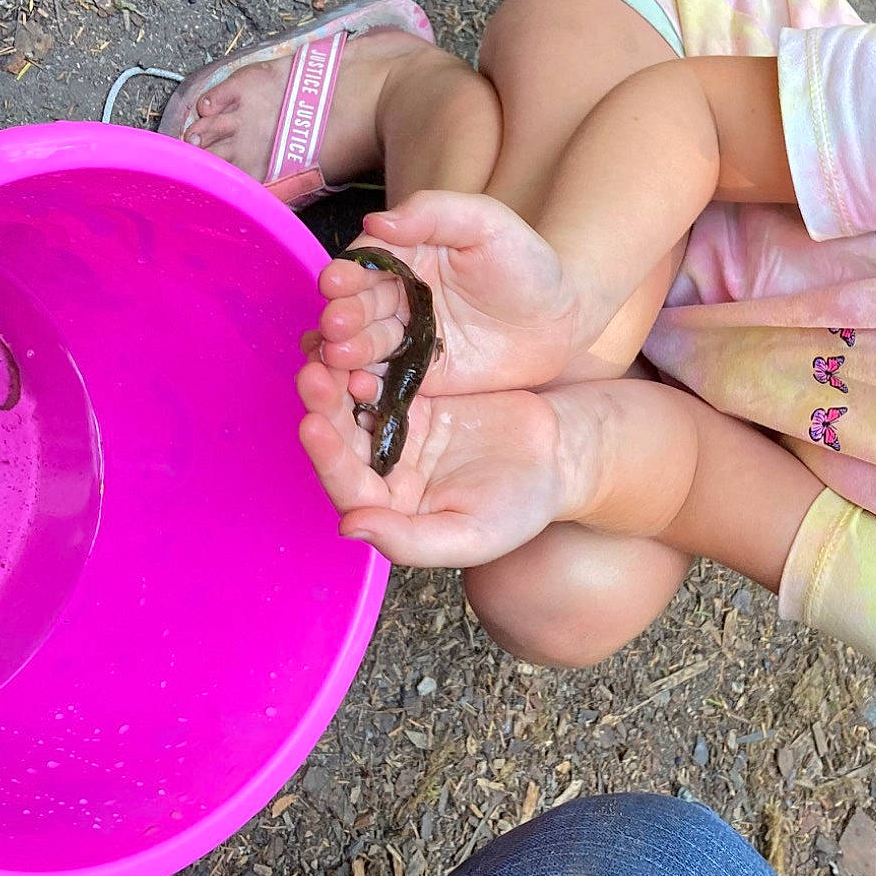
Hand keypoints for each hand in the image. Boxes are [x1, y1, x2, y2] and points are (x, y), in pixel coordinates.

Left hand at [296, 358, 576, 566]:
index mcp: (390, 508)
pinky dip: (370, 355)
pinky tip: (360, 334)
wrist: (563, 454)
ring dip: (339, 377)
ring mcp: (398, 428)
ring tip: (329, 348)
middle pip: (343, 439)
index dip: (328, 458)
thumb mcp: (472, 535)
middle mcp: (384, 469)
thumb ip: (409, 540)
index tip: (313, 426)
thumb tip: (349, 527)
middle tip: (312, 374)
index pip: (348, 487)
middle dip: (324, 408)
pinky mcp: (414, 394)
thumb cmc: (522, 506)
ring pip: (357, 402)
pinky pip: (385, 372)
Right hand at [315, 190, 586, 396]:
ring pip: (367, 345)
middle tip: (335, 325)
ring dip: (347, 351)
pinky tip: (358, 387)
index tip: (334, 283)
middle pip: (359, 306)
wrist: (562, 319)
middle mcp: (397, 297)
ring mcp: (406, 338)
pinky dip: (368, 385)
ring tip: (339, 356)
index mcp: (405, 254)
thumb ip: (434, 214)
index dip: (347, 273)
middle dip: (343, 315)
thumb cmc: (526, 260)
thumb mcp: (486, 222)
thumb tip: (376, 220)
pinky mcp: (419, 376)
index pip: (365, 263)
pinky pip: (388, 380)